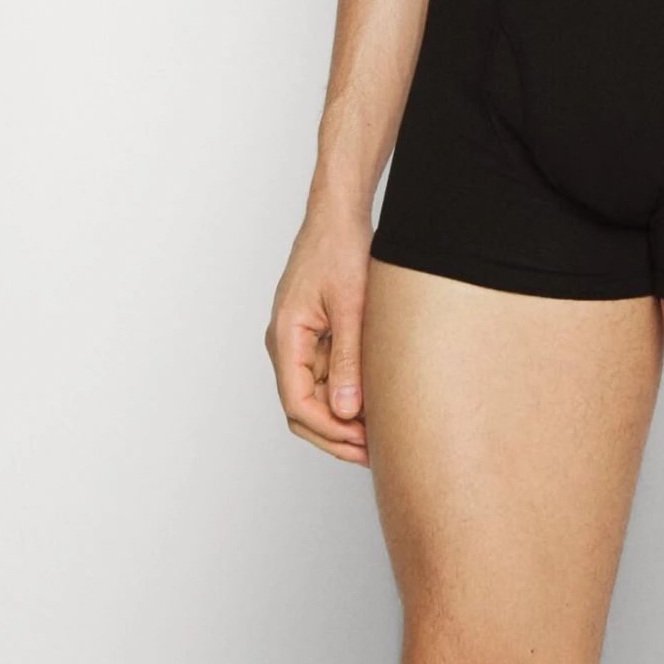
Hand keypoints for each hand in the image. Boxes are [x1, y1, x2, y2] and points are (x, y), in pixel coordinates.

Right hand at [265, 208, 373, 465]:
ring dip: (342, 415)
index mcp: (285, 337)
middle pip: (302, 408)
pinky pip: (324, 373)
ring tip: (379, 429)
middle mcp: (285, 342)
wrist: (339, 213)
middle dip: (335, 434)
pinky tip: (373, 400)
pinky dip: (346, 391)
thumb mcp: (350, 307)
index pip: (298, 405)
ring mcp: (298, 339)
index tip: (362, 442)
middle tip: (373, 450)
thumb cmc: (340, 249)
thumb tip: (346, 412)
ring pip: (315, 394)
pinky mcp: (313, 332)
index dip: (330, 431)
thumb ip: (348, 360)